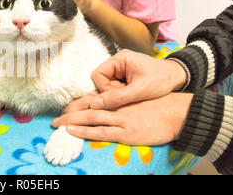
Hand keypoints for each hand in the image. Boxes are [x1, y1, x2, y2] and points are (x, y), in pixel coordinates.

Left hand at [53, 93, 192, 145]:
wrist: (178, 114)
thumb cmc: (160, 107)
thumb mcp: (139, 101)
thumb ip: (124, 104)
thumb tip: (111, 107)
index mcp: (120, 99)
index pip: (93, 100)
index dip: (78, 105)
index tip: (65, 109)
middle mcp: (117, 107)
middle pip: (87, 108)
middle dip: (70, 113)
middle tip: (55, 118)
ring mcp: (120, 119)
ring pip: (90, 118)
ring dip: (71, 121)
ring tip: (56, 124)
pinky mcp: (126, 133)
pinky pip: (101, 132)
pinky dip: (85, 131)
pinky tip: (72, 131)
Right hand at [90, 49, 187, 109]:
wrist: (178, 78)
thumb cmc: (161, 80)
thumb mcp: (139, 91)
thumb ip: (116, 97)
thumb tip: (94, 104)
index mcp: (120, 59)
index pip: (97, 75)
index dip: (103, 88)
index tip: (117, 97)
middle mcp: (118, 62)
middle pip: (101, 81)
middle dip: (111, 92)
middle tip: (127, 97)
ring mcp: (121, 69)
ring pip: (107, 86)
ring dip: (116, 95)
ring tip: (132, 96)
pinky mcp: (125, 77)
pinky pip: (115, 88)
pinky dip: (121, 95)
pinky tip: (133, 96)